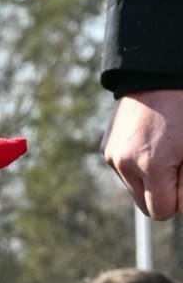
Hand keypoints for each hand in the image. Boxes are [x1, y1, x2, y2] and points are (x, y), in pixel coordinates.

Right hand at [102, 91, 182, 218]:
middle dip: (164, 192)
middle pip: (147, 206)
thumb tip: (179, 207)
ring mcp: (113, 156)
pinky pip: (126, 170)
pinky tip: (149, 140)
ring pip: (136, 189)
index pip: (162, 211)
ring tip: (164, 147)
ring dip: (152, 177)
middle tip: (177, 164)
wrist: (158, 70)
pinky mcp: (107, 147)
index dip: (179, 200)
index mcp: (149, 165)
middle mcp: (125, 164)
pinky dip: (139, 162)